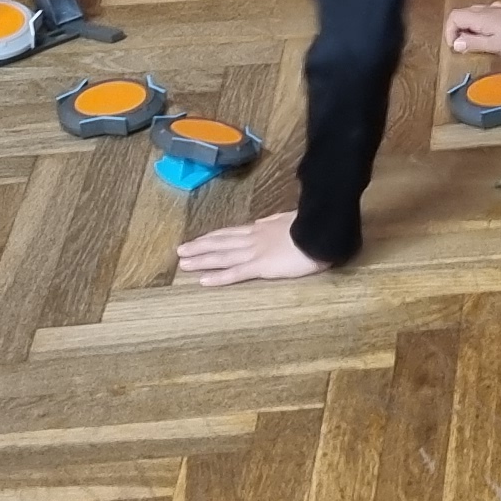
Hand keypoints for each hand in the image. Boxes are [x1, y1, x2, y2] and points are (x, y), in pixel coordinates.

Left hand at [175, 210, 328, 285]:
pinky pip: (236, 273)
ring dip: (201, 260)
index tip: (198, 240)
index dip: (213, 237)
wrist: (321, 232)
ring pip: (222, 256)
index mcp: (261, 229)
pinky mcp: (261, 266)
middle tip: (180, 252)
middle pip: (220, 243)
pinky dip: (218, 277)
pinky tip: (203, 281)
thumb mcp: (289, 220)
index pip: (231, 233)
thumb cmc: (311, 227)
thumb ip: (274, 222)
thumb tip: (262, 222)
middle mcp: (253, 239)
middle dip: (199, 247)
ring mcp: (255, 253)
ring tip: (183, 264)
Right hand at [445, 0, 500, 59]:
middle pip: (462, 15)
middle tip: (465, 48)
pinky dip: (481, 27)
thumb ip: (474, 44)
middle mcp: (484, 9)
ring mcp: (495, 9)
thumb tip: (456, 44)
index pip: (454, 17)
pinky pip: (485, 17)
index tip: (456, 47)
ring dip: (470, 30)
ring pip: (473, 16)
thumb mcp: (495, 45)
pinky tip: (491, 37)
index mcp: (478, 17)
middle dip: (459, 32)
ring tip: (477, 45)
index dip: (449, 32)